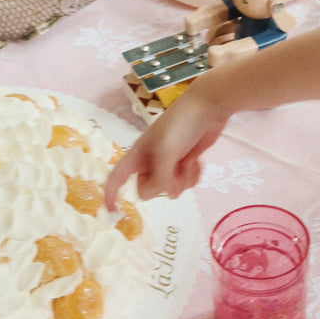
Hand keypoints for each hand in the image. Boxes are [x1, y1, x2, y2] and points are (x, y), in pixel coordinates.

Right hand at [104, 86, 227, 207]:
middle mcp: (150, 161)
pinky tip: (198, 163)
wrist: (208, 107)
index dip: (111, 194)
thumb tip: (169, 194)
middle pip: (148, 189)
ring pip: (170, 188)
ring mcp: (169, 163)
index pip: (117, 177)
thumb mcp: (165, 151)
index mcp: (138, 155)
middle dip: (164, 185)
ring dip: (182, 180)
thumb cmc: (180, 124)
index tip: (113, 211)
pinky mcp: (186, 162)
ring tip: (190, 163)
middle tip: (176, 170)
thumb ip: (161, 176)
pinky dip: (192, 177)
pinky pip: (185, 182)